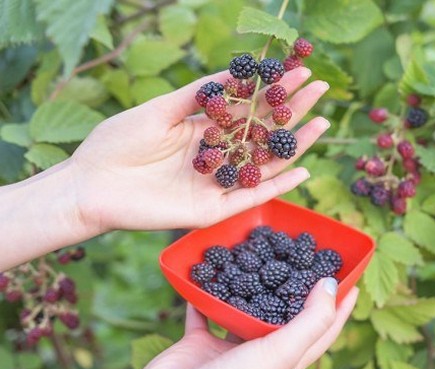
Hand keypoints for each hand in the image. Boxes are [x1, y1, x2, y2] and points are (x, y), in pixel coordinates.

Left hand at [70, 67, 328, 232]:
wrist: (92, 185)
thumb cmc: (118, 142)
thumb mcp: (161, 110)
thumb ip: (199, 95)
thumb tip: (236, 71)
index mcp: (205, 131)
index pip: (249, 109)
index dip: (274, 91)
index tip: (300, 70)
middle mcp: (218, 157)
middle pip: (264, 134)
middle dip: (293, 111)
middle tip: (321, 89)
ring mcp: (217, 184)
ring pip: (265, 164)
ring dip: (295, 146)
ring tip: (321, 123)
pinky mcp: (212, 209)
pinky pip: (251, 197)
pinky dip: (277, 186)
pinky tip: (303, 171)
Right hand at [119, 280, 358, 368]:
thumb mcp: (278, 355)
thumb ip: (309, 322)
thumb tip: (332, 286)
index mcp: (285, 361)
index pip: (322, 329)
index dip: (339, 306)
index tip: (351, 277)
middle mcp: (260, 353)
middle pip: (285, 315)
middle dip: (296, 287)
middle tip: (304, 257)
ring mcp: (228, 349)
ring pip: (244, 310)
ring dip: (251, 286)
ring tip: (259, 256)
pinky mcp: (198, 344)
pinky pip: (204, 312)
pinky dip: (205, 295)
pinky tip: (209, 273)